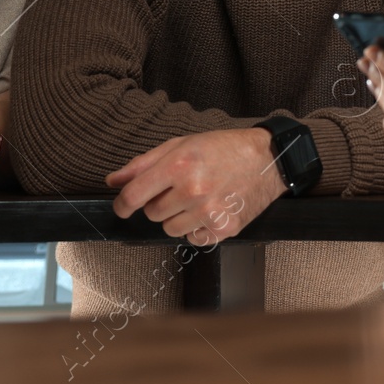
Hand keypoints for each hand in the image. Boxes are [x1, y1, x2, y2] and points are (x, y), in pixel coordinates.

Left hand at [107, 129, 284, 243]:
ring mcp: (209, 211)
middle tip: (181, 189)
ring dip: (178, 217)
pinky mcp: (224, 228)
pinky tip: (210, 210)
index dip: (123, 204)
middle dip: (160, 203)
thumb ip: (144, 163)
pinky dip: (197, 228)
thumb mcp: (183, 144)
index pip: (133, 195)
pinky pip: (193, 239)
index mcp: (179, 164)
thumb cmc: (226, 148)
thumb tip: (113, 180)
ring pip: (170, 229)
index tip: (123, 206)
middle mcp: (193, 189)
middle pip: (152, 213)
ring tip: (198, 199)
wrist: (269, 159)